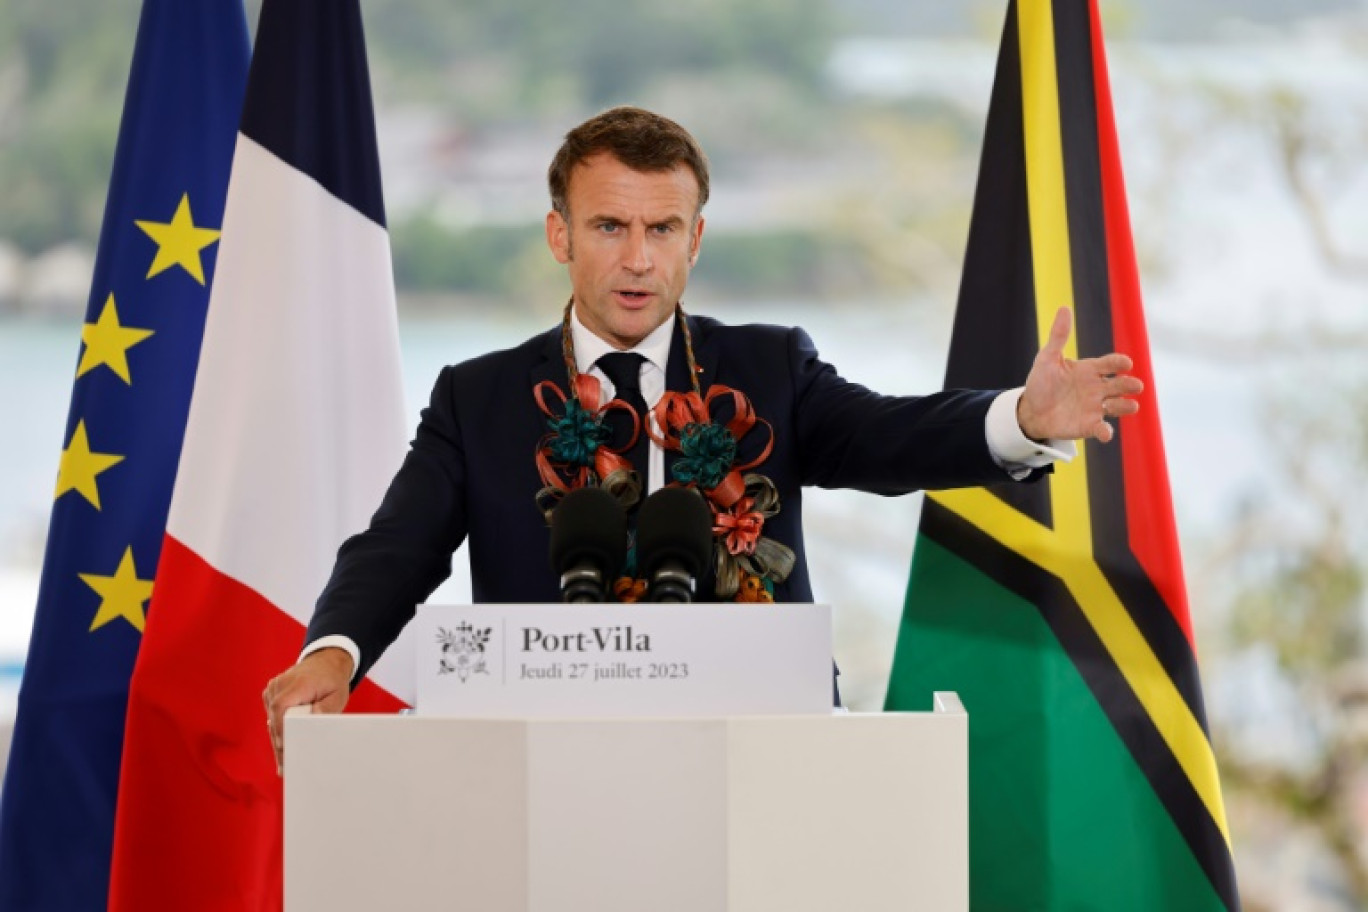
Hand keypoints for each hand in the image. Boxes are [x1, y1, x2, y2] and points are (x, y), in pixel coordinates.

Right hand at [262, 647, 353, 774]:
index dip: (279, 728)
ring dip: (278, 739)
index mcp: (299, 683)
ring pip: (272, 719)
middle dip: (280, 743)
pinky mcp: (271, 693)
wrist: (325, 662)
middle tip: (284, 767)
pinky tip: (283, 747)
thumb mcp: (338, 695)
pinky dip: (277, 730)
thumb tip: (312, 718)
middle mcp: (282, 683)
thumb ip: (326, 708)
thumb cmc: (332, 680)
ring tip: (284, 764)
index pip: (281, 707)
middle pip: (274, 718)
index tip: (283, 747)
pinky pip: (272, 715)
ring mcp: (274, 687)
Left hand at [1017, 307, 1142, 443]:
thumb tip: (1064, 308)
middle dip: (1130, 384)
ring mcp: (1096, 407)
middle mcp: (1098, 388)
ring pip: (1119, 406)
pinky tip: (1104, 432)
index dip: (1119, 364)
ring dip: (1126, 406)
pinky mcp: (1090, 425)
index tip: (1125, 364)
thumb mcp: (1047, 358)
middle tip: (1134, 385)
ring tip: (1130, 405)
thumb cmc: (1041, 382)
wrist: (1030, 411)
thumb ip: (1058, 335)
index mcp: (1091, 370)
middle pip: (1121, 385)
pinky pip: (1103, 429)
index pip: (1111, 364)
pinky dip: (1106, 432)